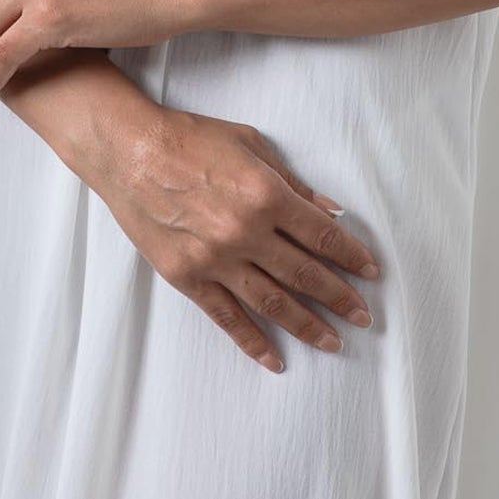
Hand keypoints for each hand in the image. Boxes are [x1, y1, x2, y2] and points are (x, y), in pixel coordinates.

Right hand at [87, 105, 381, 374]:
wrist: (128, 151)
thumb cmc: (190, 139)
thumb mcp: (251, 144)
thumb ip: (293, 182)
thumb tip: (329, 210)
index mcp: (266, 195)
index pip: (323, 235)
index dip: (352, 256)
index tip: (370, 272)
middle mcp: (246, 233)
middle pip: (306, 275)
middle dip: (340, 297)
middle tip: (364, 316)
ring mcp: (215, 260)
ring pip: (273, 304)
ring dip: (308, 326)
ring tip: (333, 342)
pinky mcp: (188, 278)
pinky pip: (227, 317)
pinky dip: (252, 342)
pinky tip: (275, 359)